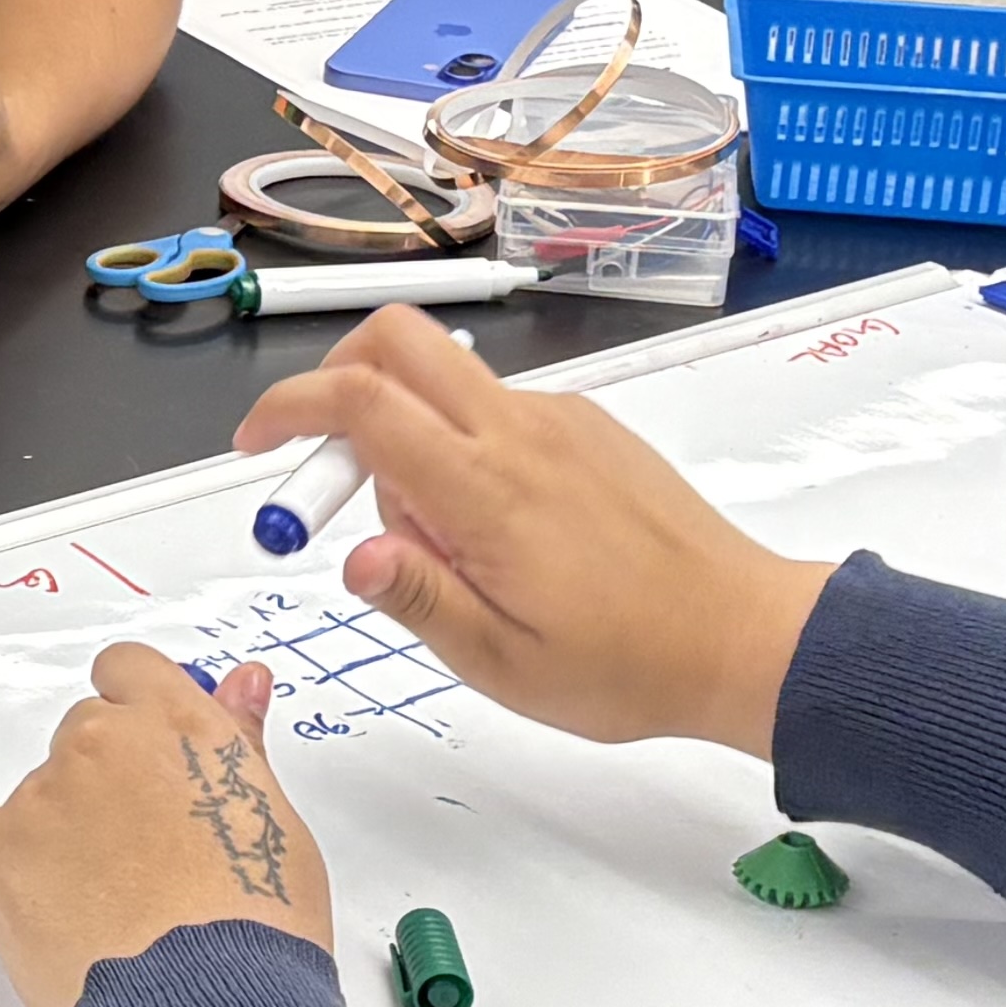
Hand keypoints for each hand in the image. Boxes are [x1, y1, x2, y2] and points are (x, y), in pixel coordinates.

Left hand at [0, 644, 334, 1006]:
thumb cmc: (257, 931)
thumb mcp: (274, 821)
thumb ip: (240, 742)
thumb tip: (243, 683)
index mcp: (176, 723)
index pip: (126, 672)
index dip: (134, 716)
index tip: (145, 761)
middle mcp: (102, 743)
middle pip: (84, 740)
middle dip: (105, 788)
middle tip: (140, 862)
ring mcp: (42, 795)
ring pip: (39, 796)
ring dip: (62, 835)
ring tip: (109, 910)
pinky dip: (4, 865)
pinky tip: (51, 910)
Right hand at [235, 309, 834, 753]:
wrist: (746, 637)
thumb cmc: (630, 664)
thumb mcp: (502, 665)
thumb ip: (418, 598)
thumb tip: (351, 554)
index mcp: (487, 492)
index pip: (362, 403)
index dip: (289, 409)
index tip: (259, 447)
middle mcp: (521, 433)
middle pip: (399, 341)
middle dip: (334, 379)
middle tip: (324, 464)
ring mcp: (560, 420)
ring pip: (447, 380)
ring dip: (406, 432)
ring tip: (442, 546)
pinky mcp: (588, 426)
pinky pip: (497, 408)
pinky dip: (461, 446)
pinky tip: (493, 533)